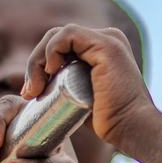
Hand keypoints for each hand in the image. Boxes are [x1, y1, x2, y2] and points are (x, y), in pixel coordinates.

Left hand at [21, 24, 155, 147]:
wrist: (132, 128)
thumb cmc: (110, 121)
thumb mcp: (82, 97)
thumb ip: (68, 87)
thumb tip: (40, 90)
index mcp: (101, 48)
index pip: (61, 45)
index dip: (39, 64)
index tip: (31, 93)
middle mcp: (106, 38)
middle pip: (56, 39)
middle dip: (35, 63)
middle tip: (29, 92)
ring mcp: (107, 39)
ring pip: (57, 35)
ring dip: (38, 59)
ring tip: (35, 87)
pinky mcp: (106, 44)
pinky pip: (68, 34)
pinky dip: (52, 49)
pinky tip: (49, 71)